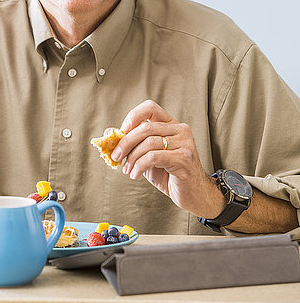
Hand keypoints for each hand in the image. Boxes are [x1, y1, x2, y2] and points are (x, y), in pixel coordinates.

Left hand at [111, 100, 225, 217]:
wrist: (193, 195)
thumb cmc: (169, 174)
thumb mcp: (146, 156)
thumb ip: (132, 143)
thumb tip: (109, 132)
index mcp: (171, 124)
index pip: (150, 107)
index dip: (133, 116)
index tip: (121, 131)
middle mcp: (180, 129)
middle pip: (145, 127)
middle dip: (125, 142)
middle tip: (115, 156)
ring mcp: (184, 143)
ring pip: (148, 143)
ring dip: (132, 158)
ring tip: (127, 170)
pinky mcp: (184, 158)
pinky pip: (153, 157)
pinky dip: (139, 166)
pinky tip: (135, 174)